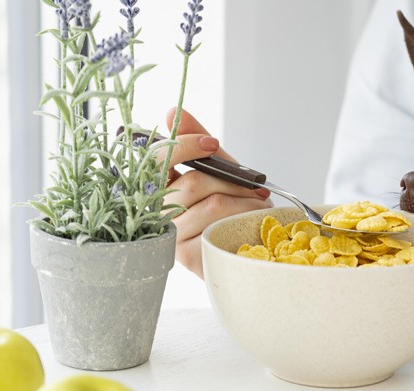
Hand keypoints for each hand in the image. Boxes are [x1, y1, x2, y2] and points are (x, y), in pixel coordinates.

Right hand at [161, 108, 272, 277]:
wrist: (250, 250)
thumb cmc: (231, 208)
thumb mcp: (220, 171)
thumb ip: (198, 141)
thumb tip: (173, 111)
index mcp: (159, 187)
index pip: (155, 160)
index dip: (184, 147)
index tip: (212, 143)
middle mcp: (157, 212)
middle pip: (191, 183)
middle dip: (230, 180)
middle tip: (254, 185)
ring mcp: (169, 236)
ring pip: (211, 204)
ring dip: (245, 200)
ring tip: (258, 204)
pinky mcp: (185, 256)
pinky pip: (219, 225)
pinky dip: (244, 217)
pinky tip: (251, 221)